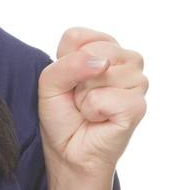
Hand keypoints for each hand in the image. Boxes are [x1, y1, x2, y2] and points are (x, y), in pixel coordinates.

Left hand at [38, 26, 147, 185]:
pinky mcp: (138, 105)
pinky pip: (107, 97)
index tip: (68, 82)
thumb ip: (69, 63)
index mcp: (106, 49)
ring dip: (84, 96)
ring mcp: (137, 82)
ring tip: (90, 109)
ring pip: (103, 72)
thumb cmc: (62, 117)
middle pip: (93, 50)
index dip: (63, 61)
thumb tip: (102, 63)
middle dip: (76, 78)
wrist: (69, 153)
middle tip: (79, 99)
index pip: (78, 36)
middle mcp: (126, 61)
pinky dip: (94, 110)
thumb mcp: (50, 83)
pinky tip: (100, 119)